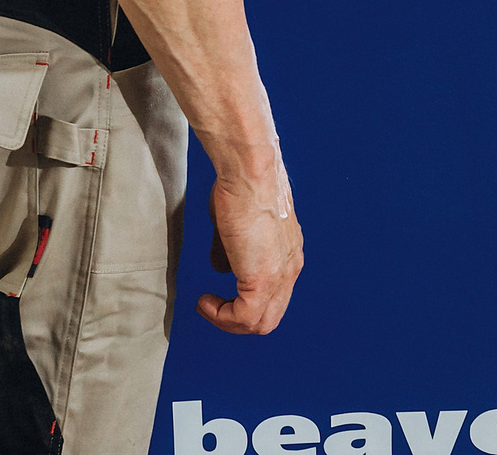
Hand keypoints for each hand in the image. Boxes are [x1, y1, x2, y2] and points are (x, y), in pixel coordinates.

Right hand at [198, 159, 302, 334]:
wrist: (250, 172)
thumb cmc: (241, 186)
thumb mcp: (234, 226)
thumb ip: (230, 251)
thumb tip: (221, 268)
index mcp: (288, 254)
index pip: (274, 296)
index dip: (246, 303)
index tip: (221, 296)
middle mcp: (290, 267)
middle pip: (270, 316)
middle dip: (237, 319)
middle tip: (212, 308)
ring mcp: (280, 275)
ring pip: (260, 323)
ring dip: (228, 322)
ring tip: (207, 306)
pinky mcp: (263, 278)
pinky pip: (246, 318)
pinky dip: (222, 317)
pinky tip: (205, 302)